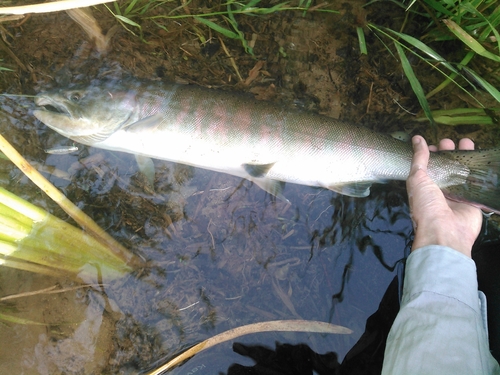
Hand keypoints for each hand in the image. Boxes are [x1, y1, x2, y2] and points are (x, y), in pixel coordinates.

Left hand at [406, 136, 482, 256]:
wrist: (445, 231)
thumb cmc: (426, 206)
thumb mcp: (417, 179)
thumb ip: (418, 159)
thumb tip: (416, 139)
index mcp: (424, 185)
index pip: (429, 166)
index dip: (431, 154)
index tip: (435, 144)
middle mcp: (440, 189)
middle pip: (446, 167)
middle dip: (449, 153)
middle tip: (450, 141)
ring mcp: (457, 194)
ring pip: (462, 172)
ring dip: (465, 158)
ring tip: (468, 142)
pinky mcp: (472, 200)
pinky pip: (477, 183)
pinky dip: (480, 171)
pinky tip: (482, 159)